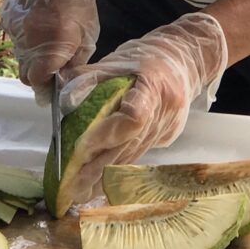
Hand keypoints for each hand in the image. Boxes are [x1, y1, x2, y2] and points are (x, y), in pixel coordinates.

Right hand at [0, 0, 99, 103]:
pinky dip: (29, 42)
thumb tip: (68, 78)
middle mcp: (27, 36)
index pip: (38, 81)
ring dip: (36, 58)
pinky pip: (17, 40)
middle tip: (59, 68)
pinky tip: (42, 27)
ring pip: (21, 57)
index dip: (50, 87)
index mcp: (52, 38)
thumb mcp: (88, 22)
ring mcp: (13, 26)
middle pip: (27, 74)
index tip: (61, 85)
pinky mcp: (6, 16)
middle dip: (42, 76)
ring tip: (53, 43)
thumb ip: (76, 54)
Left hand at [58, 12, 227, 203]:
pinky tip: (99, 181)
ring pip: (133, 154)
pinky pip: (139, 153)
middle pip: (128, 144)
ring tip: (79, 192)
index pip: (133, 117)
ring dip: (106, 175)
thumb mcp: (117, 59)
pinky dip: (118, 167)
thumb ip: (89, 77)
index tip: (81, 148)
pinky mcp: (167, 136)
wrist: (186, 59)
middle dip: (97, 167)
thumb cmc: (147, 56)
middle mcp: (164, 111)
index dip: (106, 134)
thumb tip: (63, 97)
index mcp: (153, 86)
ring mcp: (167, 126)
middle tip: (70, 187)